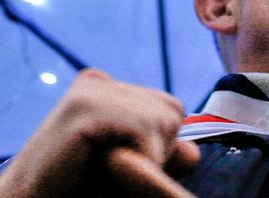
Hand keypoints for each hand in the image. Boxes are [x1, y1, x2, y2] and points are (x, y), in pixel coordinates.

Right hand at [0, 69, 199, 196]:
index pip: (168, 108)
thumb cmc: (76, 189)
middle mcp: (98, 82)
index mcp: (105, 89)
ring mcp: (90, 89)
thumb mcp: (127, 171)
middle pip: (171, 110)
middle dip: (154, 148)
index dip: (157, 146)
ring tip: (104, 169)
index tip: (118, 166)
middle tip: (110, 169)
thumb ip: (159, 157)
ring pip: (163, 120)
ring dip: (145, 157)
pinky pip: (144, 130)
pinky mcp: (85, 105)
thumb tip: (191, 152)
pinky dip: (138, 159)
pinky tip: (105, 167)